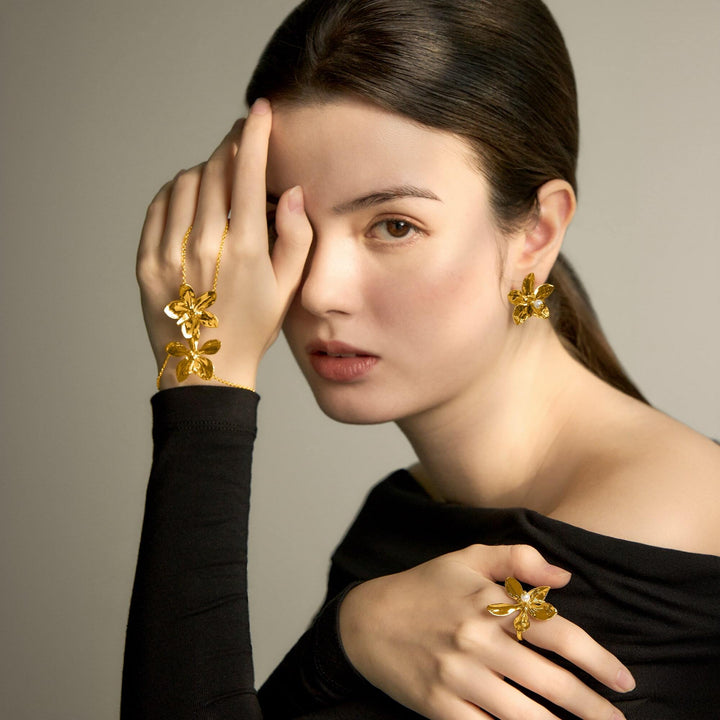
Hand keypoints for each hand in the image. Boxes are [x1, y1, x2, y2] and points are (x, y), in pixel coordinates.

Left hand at [136, 99, 312, 388]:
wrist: (205, 367)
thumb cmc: (252, 327)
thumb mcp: (288, 288)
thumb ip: (296, 237)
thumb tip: (290, 193)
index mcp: (244, 249)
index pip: (246, 173)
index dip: (253, 135)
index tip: (258, 112)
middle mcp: (203, 244)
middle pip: (213, 170)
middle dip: (229, 148)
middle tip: (239, 146)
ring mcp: (169, 252)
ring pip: (184, 183)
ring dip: (203, 171)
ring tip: (217, 184)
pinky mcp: (146, 261)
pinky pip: (158, 206)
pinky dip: (175, 192)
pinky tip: (189, 200)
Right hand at [339, 544, 633, 719]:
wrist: (366, 621)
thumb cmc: (423, 587)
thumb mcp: (466, 557)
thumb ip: (518, 558)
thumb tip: (566, 578)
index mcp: (488, 603)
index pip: (557, 631)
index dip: (597, 659)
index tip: (623, 679)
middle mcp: (477, 640)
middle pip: (549, 681)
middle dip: (592, 707)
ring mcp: (457, 677)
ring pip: (524, 715)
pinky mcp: (439, 706)